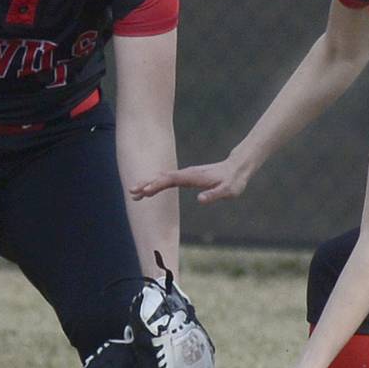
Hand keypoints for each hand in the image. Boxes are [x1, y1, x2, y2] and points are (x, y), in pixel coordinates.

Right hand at [130, 155, 250, 204]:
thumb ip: (214, 195)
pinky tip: (148, 191)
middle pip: (162, 177)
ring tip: (134, 193)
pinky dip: (155, 184)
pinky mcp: (185, 178)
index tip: (146, 191)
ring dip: (148, 184)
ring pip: (162, 178)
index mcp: (192, 176)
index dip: (158, 185)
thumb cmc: (233, 181)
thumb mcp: (228, 190)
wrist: (236, 168)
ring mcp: (185, 175)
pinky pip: (167, 180)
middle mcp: (186, 174)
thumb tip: (200, 200)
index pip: (171, 180)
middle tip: (132, 191)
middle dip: (147, 184)